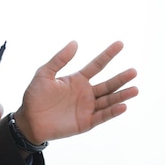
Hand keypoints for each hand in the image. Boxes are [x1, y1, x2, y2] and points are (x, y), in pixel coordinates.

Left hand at [14, 41, 137, 144]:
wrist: (29, 120)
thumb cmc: (35, 95)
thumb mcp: (44, 73)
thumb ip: (60, 59)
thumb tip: (75, 42)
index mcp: (77, 79)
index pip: (97, 65)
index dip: (108, 54)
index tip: (120, 44)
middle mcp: (86, 92)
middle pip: (107, 84)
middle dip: (120, 78)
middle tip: (134, 71)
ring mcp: (87, 108)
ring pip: (108, 100)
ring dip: (121, 95)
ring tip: (135, 89)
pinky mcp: (85, 122)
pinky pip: (102, 116)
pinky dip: (112, 112)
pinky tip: (123, 106)